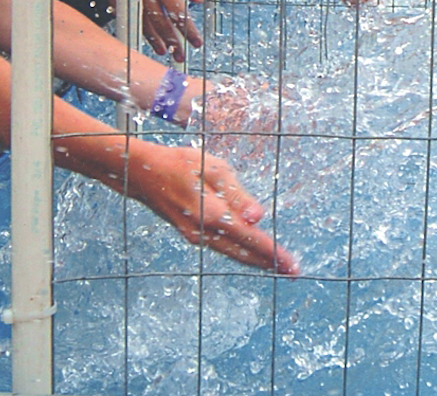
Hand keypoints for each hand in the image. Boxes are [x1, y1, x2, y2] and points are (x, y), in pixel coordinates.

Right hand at [124, 141, 297, 274]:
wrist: (143, 174)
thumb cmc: (180, 164)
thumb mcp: (212, 169)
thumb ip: (238, 195)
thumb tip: (259, 218)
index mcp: (211, 214)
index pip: (249, 238)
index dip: (272, 253)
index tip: (291, 265)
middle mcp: (202, 232)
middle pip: (242, 253)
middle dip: (269, 263)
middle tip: (293, 272)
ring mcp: (195, 237)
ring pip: (232, 254)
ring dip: (256, 261)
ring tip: (277, 267)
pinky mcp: (191, 235)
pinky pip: (222, 249)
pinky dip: (240, 253)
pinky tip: (251, 254)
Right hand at [139, 0, 202, 55]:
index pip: (178, 15)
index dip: (188, 31)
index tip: (197, 44)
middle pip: (161, 25)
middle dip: (173, 42)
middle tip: (181, 57)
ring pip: (143, 23)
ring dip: (155, 39)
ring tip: (164, 52)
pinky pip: (129, 14)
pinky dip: (138, 26)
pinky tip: (143, 33)